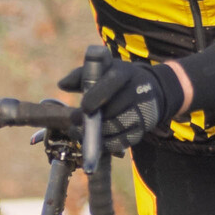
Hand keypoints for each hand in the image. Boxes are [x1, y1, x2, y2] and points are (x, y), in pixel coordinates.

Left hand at [58, 54, 179, 148]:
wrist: (152, 89)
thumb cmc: (119, 79)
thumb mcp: (103, 70)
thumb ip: (81, 75)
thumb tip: (62, 85)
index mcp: (124, 73)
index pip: (111, 83)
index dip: (96, 96)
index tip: (84, 107)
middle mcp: (137, 91)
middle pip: (112, 111)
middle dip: (91, 121)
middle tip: (75, 124)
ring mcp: (142, 111)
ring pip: (116, 129)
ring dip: (96, 134)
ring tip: (80, 133)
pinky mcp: (143, 129)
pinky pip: (122, 142)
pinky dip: (106, 144)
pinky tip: (95, 141)